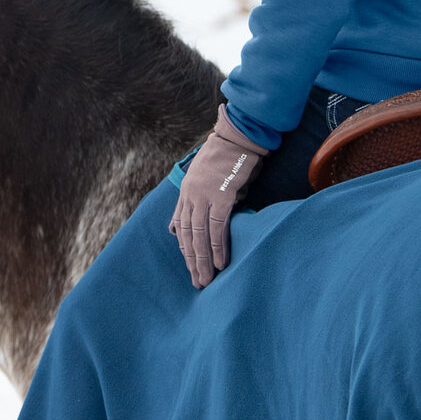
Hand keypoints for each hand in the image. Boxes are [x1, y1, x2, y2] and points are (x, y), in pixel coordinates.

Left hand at [168, 105, 269, 287]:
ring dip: (203, 260)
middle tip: (197, 282)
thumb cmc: (229, 157)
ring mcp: (205, 195)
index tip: (190, 266)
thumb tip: (202, 218)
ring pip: (200, 235)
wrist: (239, 137)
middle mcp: (191, 195)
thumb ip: (203, 198)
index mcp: (187, 191)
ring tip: (206, 279)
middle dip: (192, 261)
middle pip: (188, 235)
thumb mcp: (208, 178)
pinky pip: (217, 227)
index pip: (181, 225)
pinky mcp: (222, 195)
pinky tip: (220, 263)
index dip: (185, 248)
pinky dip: (218, 247)